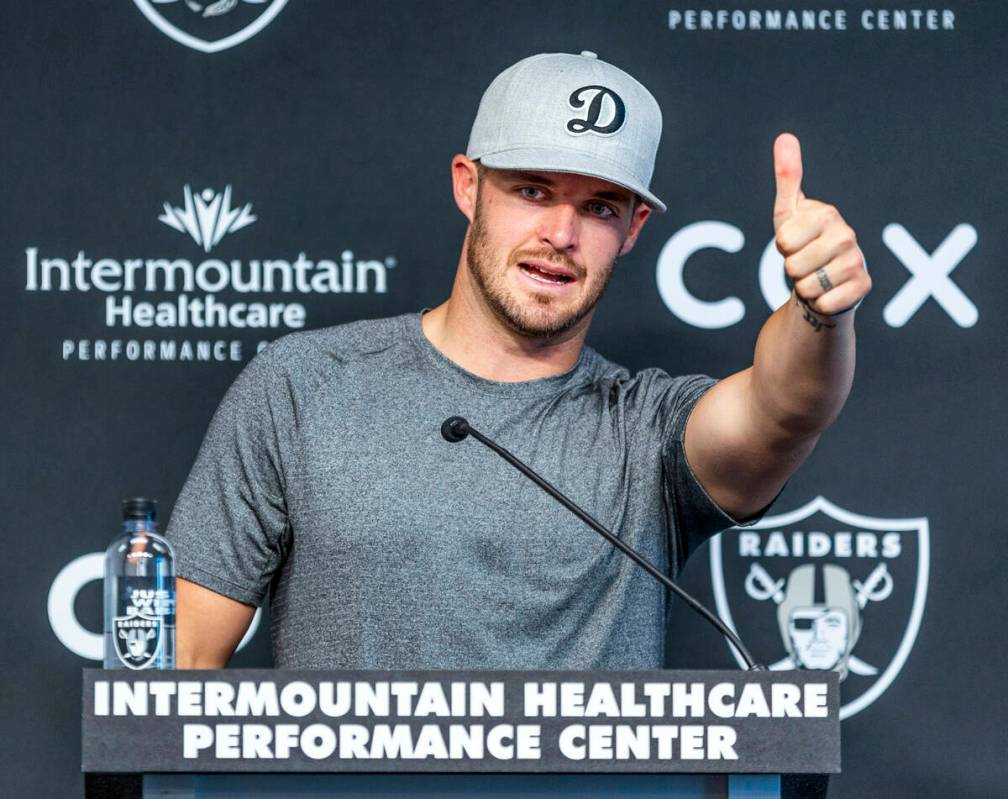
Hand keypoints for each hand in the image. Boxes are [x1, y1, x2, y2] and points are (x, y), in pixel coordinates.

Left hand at [773, 133, 870, 316]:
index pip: (782, 241)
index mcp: (827, 214)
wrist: (825, 278)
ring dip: (805, 288)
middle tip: (804, 263)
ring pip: (807, 287)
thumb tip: (785, 137)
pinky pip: (824, 303)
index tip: (793, 243)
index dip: (781, 248)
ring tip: (815, 276)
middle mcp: (847, 235)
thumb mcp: (789, 211)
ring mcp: (856, 262)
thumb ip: (787, 177)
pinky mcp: (862, 287)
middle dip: (791, 270)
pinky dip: (819, 303)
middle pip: (793, 267)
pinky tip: (828, 292)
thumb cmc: (803, 242)